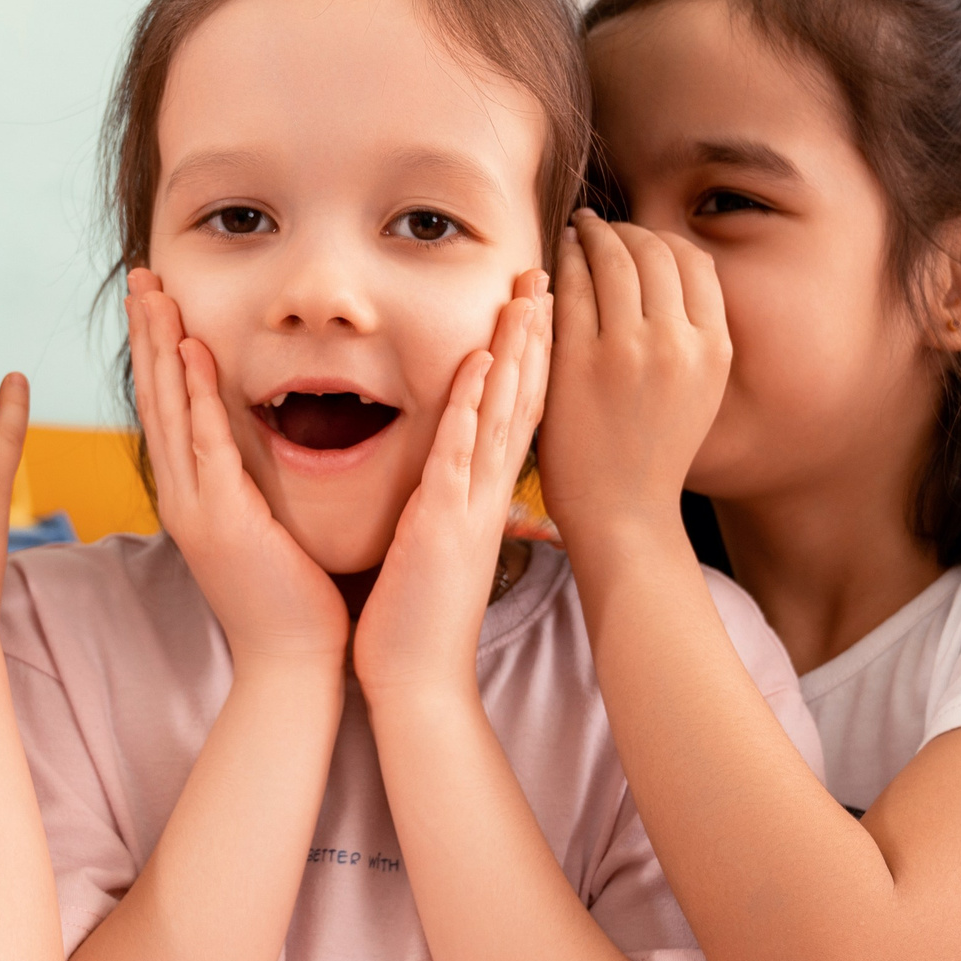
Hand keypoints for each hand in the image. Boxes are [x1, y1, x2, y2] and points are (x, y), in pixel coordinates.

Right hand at [127, 269, 347, 665]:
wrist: (290, 662)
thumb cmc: (289, 601)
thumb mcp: (262, 530)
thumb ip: (252, 488)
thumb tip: (254, 453)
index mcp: (194, 497)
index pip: (170, 409)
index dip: (160, 353)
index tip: (157, 303)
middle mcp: (184, 495)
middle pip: (157, 397)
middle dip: (148, 334)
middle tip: (141, 277)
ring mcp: (197, 507)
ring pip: (171, 410)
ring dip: (161, 348)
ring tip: (152, 295)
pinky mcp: (222, 519)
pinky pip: (206, 443)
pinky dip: (197, 396)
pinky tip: (194, 353)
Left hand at [353, 270, 550, 694]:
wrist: (418, 682)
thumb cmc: (416, 620)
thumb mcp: (437, 549)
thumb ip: (443, 508)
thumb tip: (445, 485)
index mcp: (482, 500)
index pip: (512, 415)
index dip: (526, 359)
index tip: (533, 306)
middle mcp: (486, 495)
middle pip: (522, 400)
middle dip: (534, 337)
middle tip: (544, 277)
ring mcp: (470, 506)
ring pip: (501, 415)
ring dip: (515, 355)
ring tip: (528, 298)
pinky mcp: (444, 522)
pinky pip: (461, 452)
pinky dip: (470, 405)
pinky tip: (478, 362)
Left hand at [538, 212, 727, 547]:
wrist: (623, 510)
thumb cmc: (655, 449)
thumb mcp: (701, 388)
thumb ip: (696, 331)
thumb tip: (675, 265)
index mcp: (715, 348)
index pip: (694, 261)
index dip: (662, 239)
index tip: (638, 237)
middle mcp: (678, 344)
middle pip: (653, 252)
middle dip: (624, 230)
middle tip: (601, 226)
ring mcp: (627, 351)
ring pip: (611, 262)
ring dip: (592, 236)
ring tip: (578, 231)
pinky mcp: (580, 362)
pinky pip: (570, 290)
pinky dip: (563, 265)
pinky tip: (556, 260)